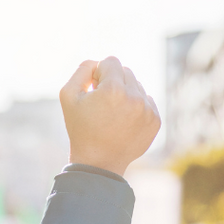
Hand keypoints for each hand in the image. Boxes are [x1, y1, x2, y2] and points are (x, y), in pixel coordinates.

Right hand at [60, 57, 160, 175]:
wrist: (99, 162)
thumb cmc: (80, 129)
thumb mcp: (68, 96)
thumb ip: (81, 70)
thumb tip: (97, 63)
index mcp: (113, 89)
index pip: (111, 61)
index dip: (99, 74)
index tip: (94, 91)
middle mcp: (135, 97)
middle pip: (126, 71)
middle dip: (113, 82)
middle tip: (102, 104)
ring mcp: (148, 110)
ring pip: (137, 86)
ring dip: (125, 94)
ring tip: (113, 115)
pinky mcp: (155, 120)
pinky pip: (147, 100)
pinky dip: (136, 106)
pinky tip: (124, 122)